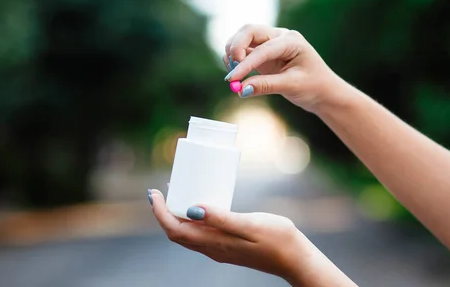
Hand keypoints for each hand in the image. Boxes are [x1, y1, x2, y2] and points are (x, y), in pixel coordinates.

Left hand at [149, 189, 356, 285]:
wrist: (296, 259)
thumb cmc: (277, 239)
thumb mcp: (250, 224)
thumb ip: (222, 218)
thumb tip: (192, 209)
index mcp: (214, 243)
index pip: (175, 230)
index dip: (160, 212)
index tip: (154, 193)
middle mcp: (212, 249)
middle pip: (176, 233)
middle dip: (163, 212)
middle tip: (160, 190)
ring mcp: (219, 249)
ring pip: (187, 234)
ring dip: (176, 215)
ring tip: (176, 192)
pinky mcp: (227, 246)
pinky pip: (200, 234)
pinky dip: (191, 218)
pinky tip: (199, 204)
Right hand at [223, 24, 346, 112]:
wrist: (323, 91)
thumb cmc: (314, 86)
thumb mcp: (292, 86)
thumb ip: (266, 86)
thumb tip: (241, 89)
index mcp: (291, 41)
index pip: (262, 49)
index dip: (245, 64)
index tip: (232, 79)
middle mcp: (279, 37)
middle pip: (249, 31)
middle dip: (235, 48)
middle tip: (232, 71)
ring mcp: (270, 43)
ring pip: (243, 38)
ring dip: (233, 53)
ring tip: (235, 75)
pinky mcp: (263, 53)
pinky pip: (243, 50)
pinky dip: (235, 59)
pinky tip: (238, 74)